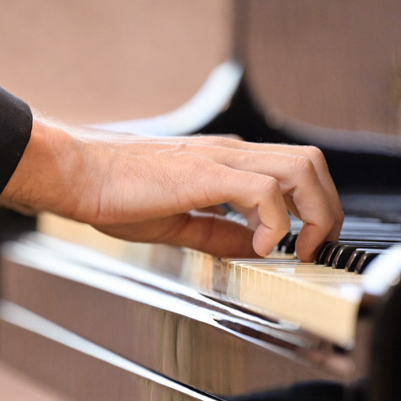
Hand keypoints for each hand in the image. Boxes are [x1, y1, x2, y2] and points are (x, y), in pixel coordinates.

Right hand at [0, 115, 343, 259]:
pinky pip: (263, 191)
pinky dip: (273, 223)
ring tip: (298, 248)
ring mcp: (219, 158)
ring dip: (312, 212)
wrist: (74, 173)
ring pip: (300, 168)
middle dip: (326, 210)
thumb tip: (256, 247)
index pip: (292, 171)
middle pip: (310, 164)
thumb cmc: (110, 191)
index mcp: (223, 161)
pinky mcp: (204, 172)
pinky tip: (257, 246)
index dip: (312, 208)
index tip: (306, 245)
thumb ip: (219, 232)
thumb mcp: (177, 220)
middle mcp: (229, 152)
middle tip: (314, 248)